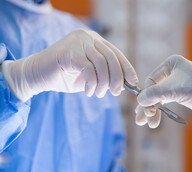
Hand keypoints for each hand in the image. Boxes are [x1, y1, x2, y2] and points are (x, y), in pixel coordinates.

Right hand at [0, 29, 137, 101]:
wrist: (37, 75)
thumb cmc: (65, 77)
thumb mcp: (91, 76)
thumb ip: (106, 76)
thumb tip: (126, 84)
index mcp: (94, 41)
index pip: (117, 54)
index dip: (127, 69)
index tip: (133, 83)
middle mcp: (87, 37)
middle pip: (111, 58)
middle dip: (117, 78)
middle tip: (115, 93)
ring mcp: (77, 42)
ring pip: (101, 64)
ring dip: (103, 83)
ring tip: (98, 94)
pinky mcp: (68, 51)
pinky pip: (88, 69)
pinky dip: (92, 84)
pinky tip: (89, 92)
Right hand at [135, 55, 191, 127]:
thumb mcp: (178, 90)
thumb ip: (157, 94)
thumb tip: (139, 100)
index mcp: (171, 64)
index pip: (150, 81)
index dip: (146, 97)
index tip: (146, 111)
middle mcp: (172, 71)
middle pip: (152, 90)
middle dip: (147, 106)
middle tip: (141, 121)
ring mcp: (175, 83)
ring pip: (158, 97)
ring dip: (152, 111)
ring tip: (147, 124)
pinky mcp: (180, 93)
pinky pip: (165, 101)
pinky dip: (160, 110)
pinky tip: (155, 120)